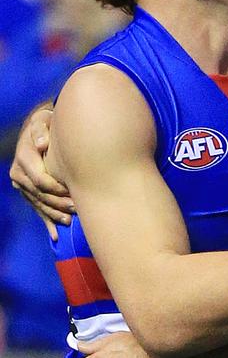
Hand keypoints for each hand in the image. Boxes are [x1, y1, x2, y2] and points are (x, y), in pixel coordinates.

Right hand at [9, 104, 74, 240]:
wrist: (41, 130)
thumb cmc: (47, 124)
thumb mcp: (42, 121)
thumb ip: (40, 130)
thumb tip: (42, 144)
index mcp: (24, 158)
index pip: (39, 179)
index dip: (56, 188)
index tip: (72, 192)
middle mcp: (19, 173)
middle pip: (39, 195)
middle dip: (57, 203)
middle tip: (77, 208)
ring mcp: (23, 185)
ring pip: (39, 204)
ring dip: (54, 214)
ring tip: (70, 221)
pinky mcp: (29, 193)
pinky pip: (37, 209)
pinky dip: (47, 223)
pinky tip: (55, 237)